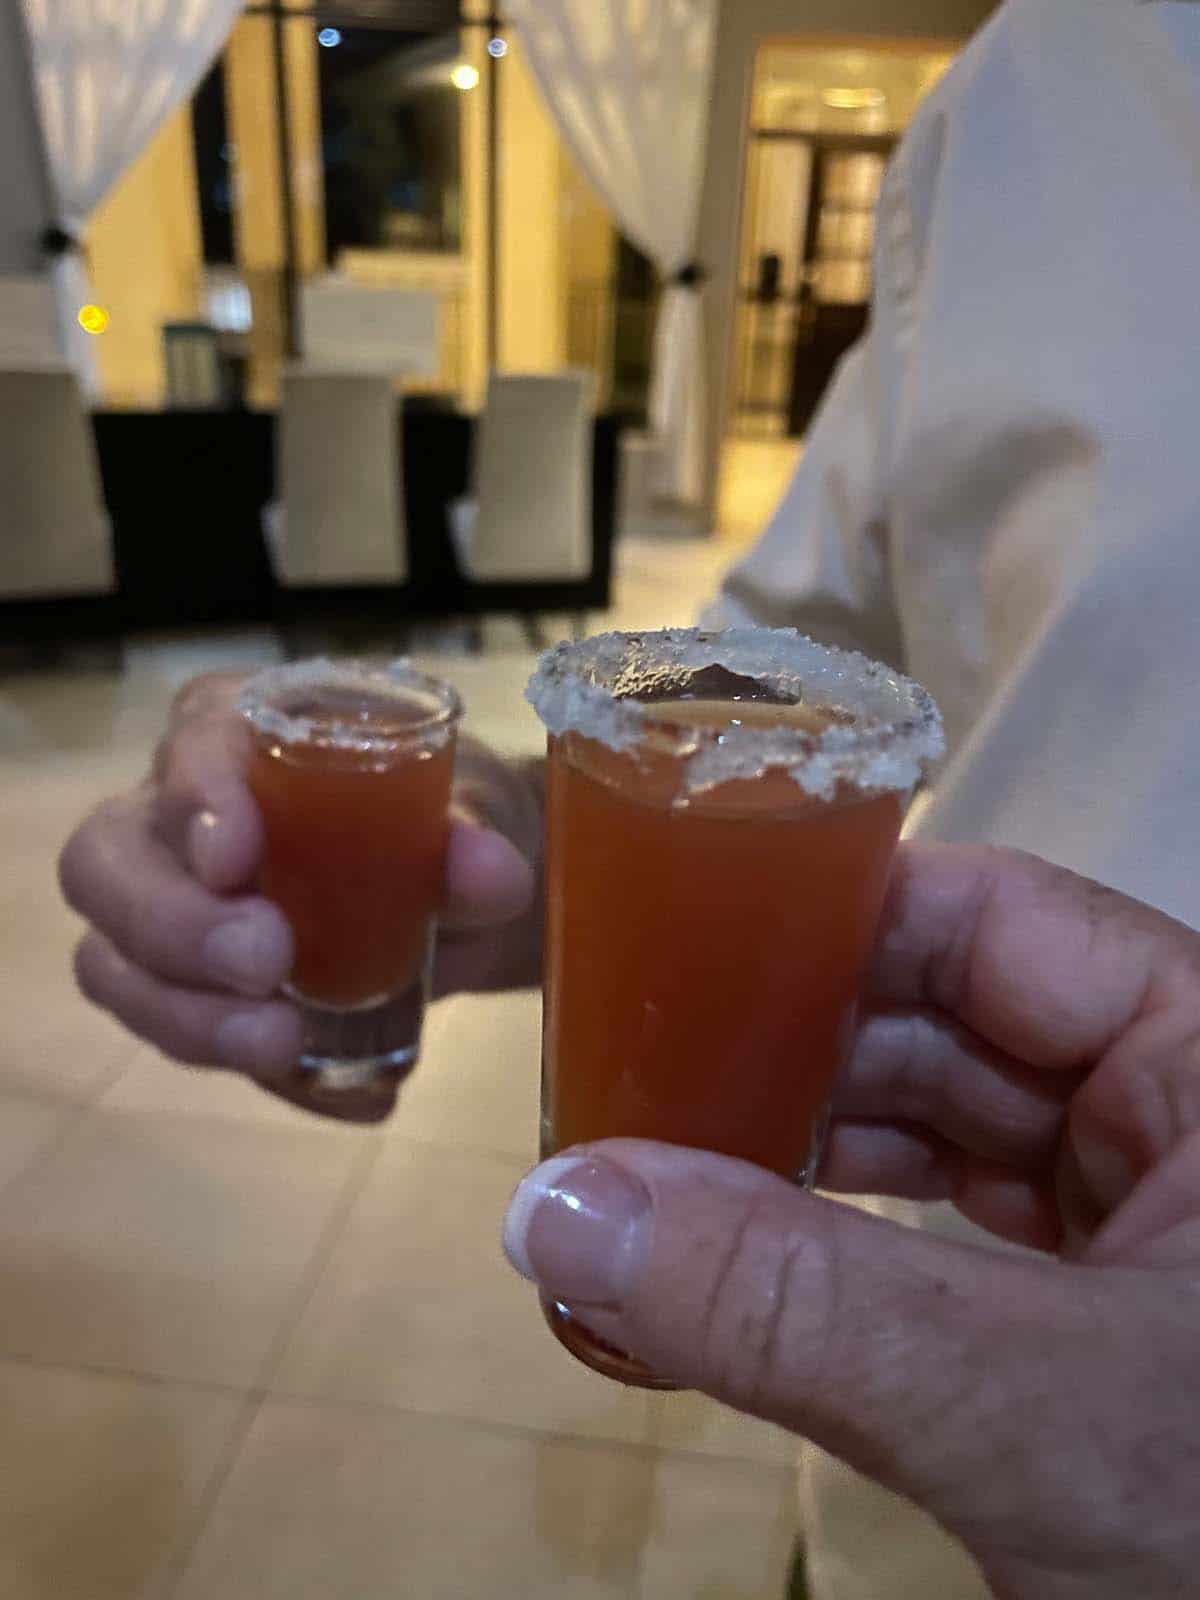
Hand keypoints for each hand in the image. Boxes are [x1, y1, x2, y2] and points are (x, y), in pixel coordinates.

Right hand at [59, 672, 540, 1122]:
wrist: (465, 895)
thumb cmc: (448, 814)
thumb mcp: (478, 812)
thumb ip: (476, 836)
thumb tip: (492, 875)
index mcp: (242, 730)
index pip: (190, 743)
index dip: (197, 801)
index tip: (235, 861)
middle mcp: (177, 816)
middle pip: (105, 862)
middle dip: (174, 924)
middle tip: (267, 964)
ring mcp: (169, 910)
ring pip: (115, 965)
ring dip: (192, 1018)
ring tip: (286, 1046)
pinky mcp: (196, 996)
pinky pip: (193, 1043)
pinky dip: (271, 1080)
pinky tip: (350, 1096)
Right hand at [503, 845, 1199, 1598]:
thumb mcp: (1029, 1406)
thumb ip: (787, 1301)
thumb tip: (551, 1206)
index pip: (997, 919)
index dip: (834, 919)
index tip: (670, 949)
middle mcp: (1185, 1109)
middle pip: (950, 1023)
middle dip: (784, 1061)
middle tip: (618, 1085)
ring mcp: (1151, 1221)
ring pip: (939, 1140)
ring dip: (792, 1167)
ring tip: (645, 1186)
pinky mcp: (1112, 1324)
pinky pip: (953, 1246)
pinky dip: (839, 1261)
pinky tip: (733, 1276)